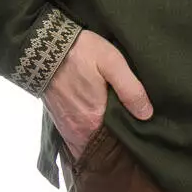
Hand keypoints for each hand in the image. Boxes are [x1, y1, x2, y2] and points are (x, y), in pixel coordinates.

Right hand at [41, 30, 153, 160]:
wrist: (44, 47)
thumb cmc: (81, 52)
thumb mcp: (112, 62)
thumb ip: (130, 89)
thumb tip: (147, 114)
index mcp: (95, 119)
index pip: (120, 141)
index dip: (132, 136)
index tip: (143, 130)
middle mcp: (80, 130)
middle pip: (105, 144)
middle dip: (119, 142)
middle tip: (134, 128)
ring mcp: (68, 128)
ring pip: (92, 143)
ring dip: (104, 140)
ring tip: (119, 128)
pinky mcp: (60, 122)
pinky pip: (79, 140)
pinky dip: (90, 137)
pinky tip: (101, 126)